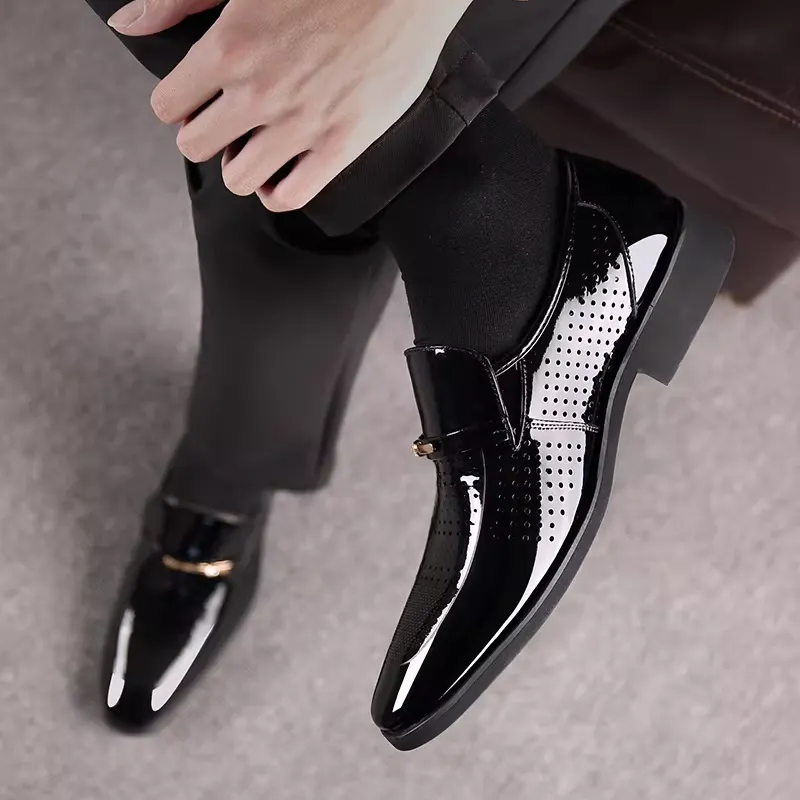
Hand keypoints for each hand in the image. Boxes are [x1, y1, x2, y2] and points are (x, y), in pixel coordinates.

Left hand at [109, 0, 472, 210]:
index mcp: (230, 46)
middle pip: (195, 147)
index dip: (178, 103)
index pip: (169, 105)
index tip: (196, 97)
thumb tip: (129, 23)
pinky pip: (290, 196)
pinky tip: (281, 172)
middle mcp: (259, 93)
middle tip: (226, 121)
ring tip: (256, 146)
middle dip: (204, 134)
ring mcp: (301, 125)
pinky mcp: (341, 145)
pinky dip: (276, 191)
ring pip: (236, 179)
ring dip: (239, 164)